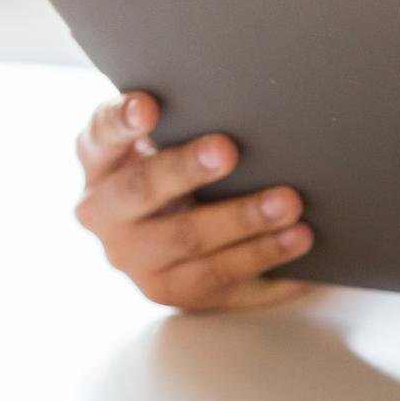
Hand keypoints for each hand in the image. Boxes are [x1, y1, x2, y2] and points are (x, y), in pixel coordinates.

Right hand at [75, 91, 314, 310]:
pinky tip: (297, 239)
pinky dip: (264, 256)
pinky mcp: (172, 293)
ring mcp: (134, 259)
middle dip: (187, 168)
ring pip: (188, 239)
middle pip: (143, 189)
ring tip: (288, 203)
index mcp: (101, 163)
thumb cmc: (185, 175)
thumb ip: (185, 125)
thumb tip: (247, 107)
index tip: (149, 107)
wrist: (184, 245)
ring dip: (242, 219)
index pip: (102, 135)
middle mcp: (104, 213)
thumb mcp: (172, 146)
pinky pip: (221, 276)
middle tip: (229, 150)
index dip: (123, 120)